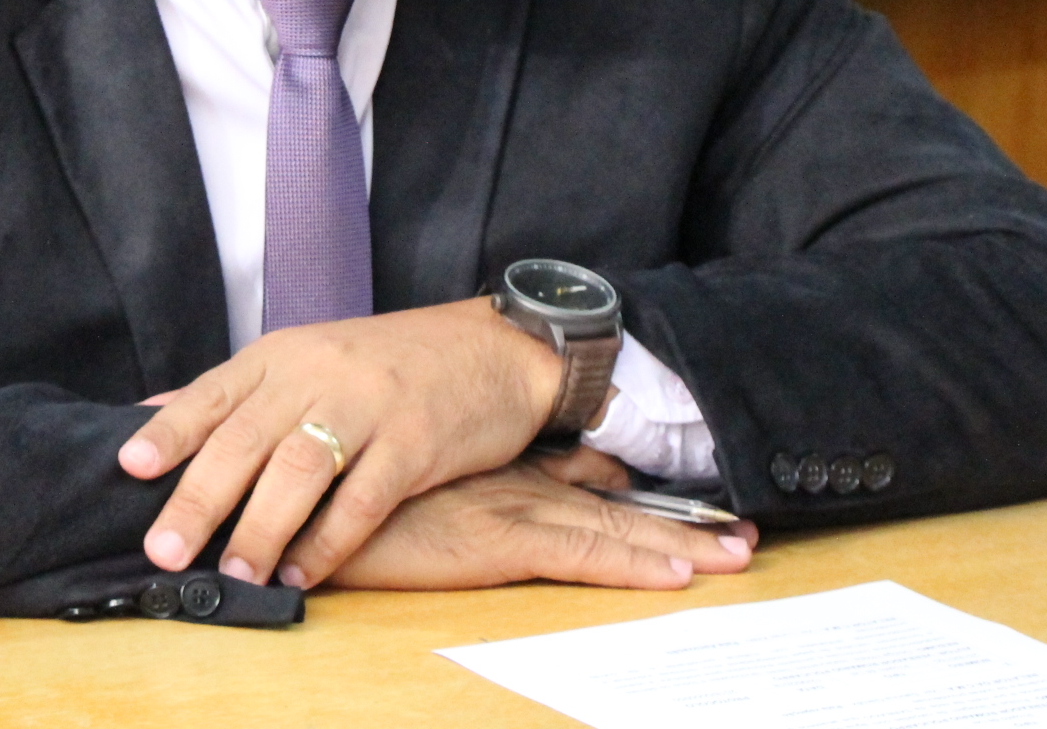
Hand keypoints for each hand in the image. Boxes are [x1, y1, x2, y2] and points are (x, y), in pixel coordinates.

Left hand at [118, 299, 560, 587]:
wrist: (492, 349)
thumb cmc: (387, 363)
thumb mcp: (306, 357)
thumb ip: (233, 393)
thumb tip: (149, 418)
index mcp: (283, 355)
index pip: (213, 392)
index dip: (170, 432)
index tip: (129, 469)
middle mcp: (318, 374)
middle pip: (246, 439)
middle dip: (199, 500)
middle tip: (165, 550)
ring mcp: (368, 407)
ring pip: (299, 470)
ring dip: (260, 530)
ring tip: (235, 575)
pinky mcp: (415, 443)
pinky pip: (364, 500)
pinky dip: (328, 542)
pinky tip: (302, 573)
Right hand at [303, 464, 759, 591]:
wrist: (303, 493)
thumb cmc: (340, 498)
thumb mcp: (394, 489)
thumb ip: (433, 491)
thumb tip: (448, 505)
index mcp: (490, 474)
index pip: (579, 478)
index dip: (631, 490)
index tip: (684, 508)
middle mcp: (510, 485)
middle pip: (612, 507)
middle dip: (678, 524)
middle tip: (744, 538)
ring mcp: (508, 509)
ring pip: (612, 529)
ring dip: (677, 543)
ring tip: (737, 554)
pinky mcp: (496, 541)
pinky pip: (582, 554)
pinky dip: (633, 562)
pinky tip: (677, 572)